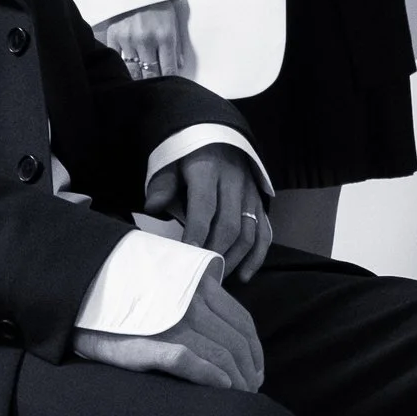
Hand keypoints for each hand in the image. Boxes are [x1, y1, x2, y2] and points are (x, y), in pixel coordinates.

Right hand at [75, 272, 264, 391]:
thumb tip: (236, 342)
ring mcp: (170, 322)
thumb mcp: (173, 297)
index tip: (257, 370)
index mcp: (197, 286)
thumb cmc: (131, 308)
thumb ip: (202, 308)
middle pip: (235, 341)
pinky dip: (212, 376)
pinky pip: (190, 361)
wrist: (83, 309)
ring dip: (236, 379)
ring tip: (239, 395)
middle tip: (250, 390)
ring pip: (220, 353)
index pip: (242, 320)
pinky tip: (222, 388)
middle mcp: (188, 301)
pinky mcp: (150, 344)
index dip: (255, 350)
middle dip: (249, 370)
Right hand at [101, 0, 186, 80]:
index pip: (168, 70)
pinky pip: (117, 58)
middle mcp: (146, 40)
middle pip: (150, 74)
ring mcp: (128, 39)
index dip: (169, 81)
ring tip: (139, 82)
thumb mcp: (174, 21)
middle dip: (153, 82)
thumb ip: (176, 45)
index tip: (168, 87)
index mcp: (165, 36)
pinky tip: (125, 70)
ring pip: (132, 70)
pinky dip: (121, 65)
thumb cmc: (159, 2)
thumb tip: (177, 66)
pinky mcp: (114, 36)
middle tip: (154, 87)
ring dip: (137, 77)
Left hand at [159, 143, 272, 277]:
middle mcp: (234, 183)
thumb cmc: (190, 156)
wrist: (219, 138)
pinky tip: (244, 275)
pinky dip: (256, 257)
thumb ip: (163, 185)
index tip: (187, 253)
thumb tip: (152, 207)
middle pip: (229, 225)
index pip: (204, 205)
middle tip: (199, 273)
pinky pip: (264, 233)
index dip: (196, 231)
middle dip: (214, 253)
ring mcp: (250, 195)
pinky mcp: (259, 204)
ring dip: (234, 259)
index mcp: (208, 171)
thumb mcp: (172, 162)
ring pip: (248, 233)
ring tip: (217, 277)